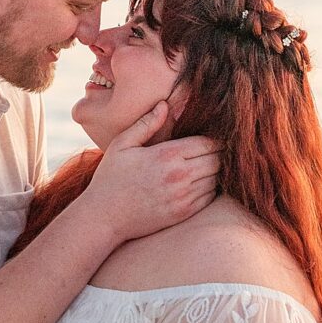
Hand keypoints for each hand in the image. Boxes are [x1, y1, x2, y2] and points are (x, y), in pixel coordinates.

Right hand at [85, 100, 218, 243]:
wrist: (103, 218)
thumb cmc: (110, 179)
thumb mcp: (122, 145)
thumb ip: (146, 124)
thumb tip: (165, 104)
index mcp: (167, 154)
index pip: (208, 143)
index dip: (213, 139)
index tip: (208, 140)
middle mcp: (180, 175)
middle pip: (217, 160)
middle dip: (216, 155)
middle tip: (208, 153)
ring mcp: (183, 196)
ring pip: (216, 179)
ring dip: (214, 173)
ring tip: (204, 168)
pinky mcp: (183, 213)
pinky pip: (209, 197)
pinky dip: (209, 190)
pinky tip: (197, 185)